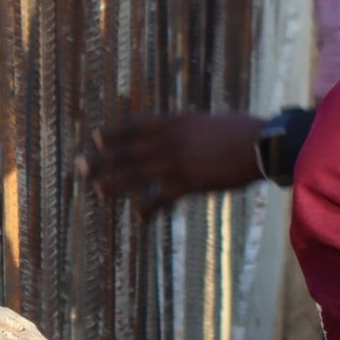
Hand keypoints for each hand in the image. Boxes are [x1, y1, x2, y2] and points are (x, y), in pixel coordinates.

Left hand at [79, 111, 266, 212]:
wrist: (260, 144)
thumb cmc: (242, 131)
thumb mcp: (209, 123)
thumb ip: (190, 129)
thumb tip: (182, 134)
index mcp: (176, 122)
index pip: (136, 126)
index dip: (115, 132)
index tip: (96, 137)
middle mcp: (170, 141)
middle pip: (127, 151)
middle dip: (101, 160)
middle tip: (78, 167)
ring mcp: (176, 163)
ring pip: (135, 175)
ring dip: (113, 184)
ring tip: (96, 192)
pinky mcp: (188, 184)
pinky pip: (160, 199)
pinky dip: (148, 208)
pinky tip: (139, 218)